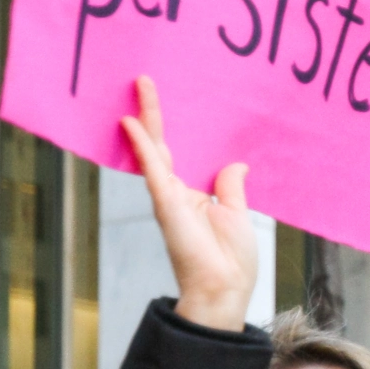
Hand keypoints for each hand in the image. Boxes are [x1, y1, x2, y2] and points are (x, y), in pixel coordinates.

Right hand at [119, 76, 256, 330]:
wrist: (225, 288)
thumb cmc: (232, 260)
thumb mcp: (237, 214)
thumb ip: (231, 187)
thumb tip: (234, 164)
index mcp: (193, 195)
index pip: (180, 154)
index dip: (174, 130)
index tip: (173, 103)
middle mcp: (176, 192)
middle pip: (162, 145)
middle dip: (154, 113)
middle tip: (145, 80)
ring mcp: (168, 197)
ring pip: (153, 149)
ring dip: (146, 117)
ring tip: (141, 85)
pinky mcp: (165, 203)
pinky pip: (151, 168)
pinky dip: (141, 145)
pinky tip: (132, 122)